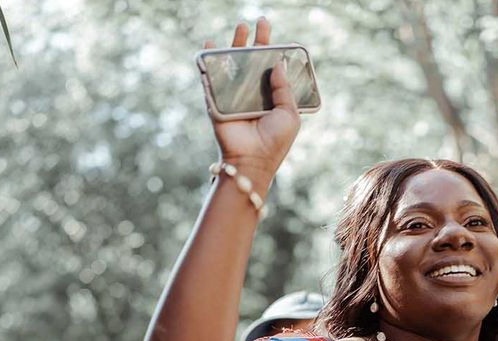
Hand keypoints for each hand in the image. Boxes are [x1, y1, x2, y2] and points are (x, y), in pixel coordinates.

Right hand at [202, 18, 300, 182]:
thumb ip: (285, 89)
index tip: (269, 30)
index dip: (269, 48)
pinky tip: (209, 46)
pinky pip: (211, 79)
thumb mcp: (289, 114)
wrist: (253, 161)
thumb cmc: (275, 141)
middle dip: (252, 41)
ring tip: (239, 28)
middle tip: (256, 22)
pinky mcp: (216, 102)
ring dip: (233, 45)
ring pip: (231, 66)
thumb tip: (279, 63)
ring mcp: (233, 98)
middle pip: (250, 62)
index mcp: (270, 97)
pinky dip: (208, 62)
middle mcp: (251, 95)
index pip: (269, 68)